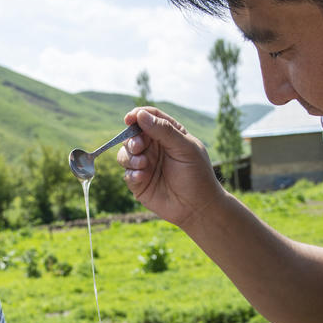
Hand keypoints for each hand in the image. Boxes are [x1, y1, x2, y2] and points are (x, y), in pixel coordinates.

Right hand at [119, 107, 225, 229]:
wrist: (197, 207)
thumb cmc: (196, 175)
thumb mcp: (184, 148)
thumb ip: (164, 131)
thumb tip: (140, 115)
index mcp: (168, 134)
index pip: (149, 117)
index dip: (138, 115)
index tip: (130, 118)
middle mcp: (154, 147)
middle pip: (133, 135)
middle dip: (132, 139)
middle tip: (139, 146)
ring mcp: (145, 164)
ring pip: (125, 153)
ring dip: (130, 157)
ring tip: (143, 164)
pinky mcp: (139, 182)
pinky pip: (126, 172)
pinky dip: (131, 173)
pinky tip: (142, 177)